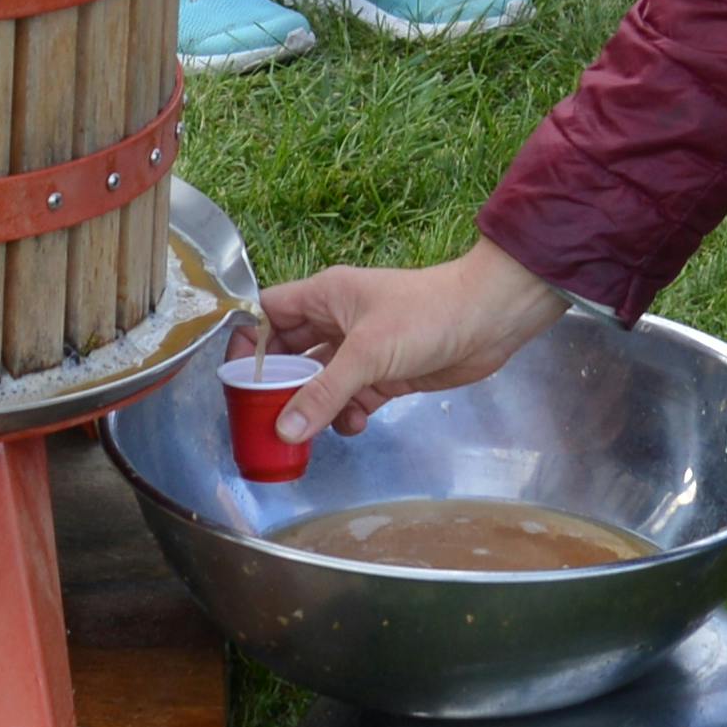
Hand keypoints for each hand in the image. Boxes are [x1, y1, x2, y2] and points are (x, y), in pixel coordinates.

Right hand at [253, 240, 573, 439]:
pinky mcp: (386, 374)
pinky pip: (352, 398)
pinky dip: (349, 414)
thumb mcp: (367, 353)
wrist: (489, 320)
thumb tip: (284, 428)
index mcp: (325, 297)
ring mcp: (363, 349)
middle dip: (279, 385)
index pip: (269, 313)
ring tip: (309, 430)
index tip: (237, 377)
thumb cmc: (427, 314)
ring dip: (316, 406)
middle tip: (264, 417)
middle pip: (290, 353)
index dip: (249, 341)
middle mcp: (338, 320)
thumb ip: (324, 393)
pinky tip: (354, 424)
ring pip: (322, 381)